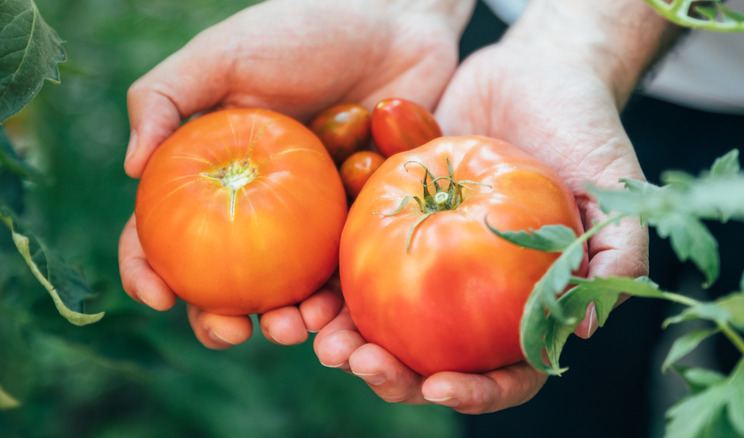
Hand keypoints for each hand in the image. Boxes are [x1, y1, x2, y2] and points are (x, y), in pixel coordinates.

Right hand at [119, 0, 473, 347]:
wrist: (398, 21)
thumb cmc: (307, 28)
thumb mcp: (226, 54)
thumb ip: (166, 98)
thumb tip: (128, 170)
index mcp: (217, 170)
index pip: (167, 228)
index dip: (149, 267)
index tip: (157, 296)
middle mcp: (261, 203)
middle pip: (225, 277)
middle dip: (220, 317)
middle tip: (232, 330)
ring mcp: (315, 219)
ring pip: (290, 289)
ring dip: (285, 320)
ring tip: (293, 328)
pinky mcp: (365, 222)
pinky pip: (351, 272)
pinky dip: (343, 303)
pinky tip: (341, 316)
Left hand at [312, 0, 676, 413]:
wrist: (534, 72)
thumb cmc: (583, 130)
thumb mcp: (612, 187)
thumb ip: (613, 253)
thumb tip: (582, 329)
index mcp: (531, 303)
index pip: (510, 369)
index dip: (478, 392)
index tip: (439, 386)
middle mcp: (480, 295)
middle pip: (438, 360)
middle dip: (397, 377)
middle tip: (362, 365)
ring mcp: (436, 264)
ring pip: (391, 324)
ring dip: (354, 343)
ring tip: (325, 342)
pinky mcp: (398, 226)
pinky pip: (364, 265)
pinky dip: (336, 288)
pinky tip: (310, 296)